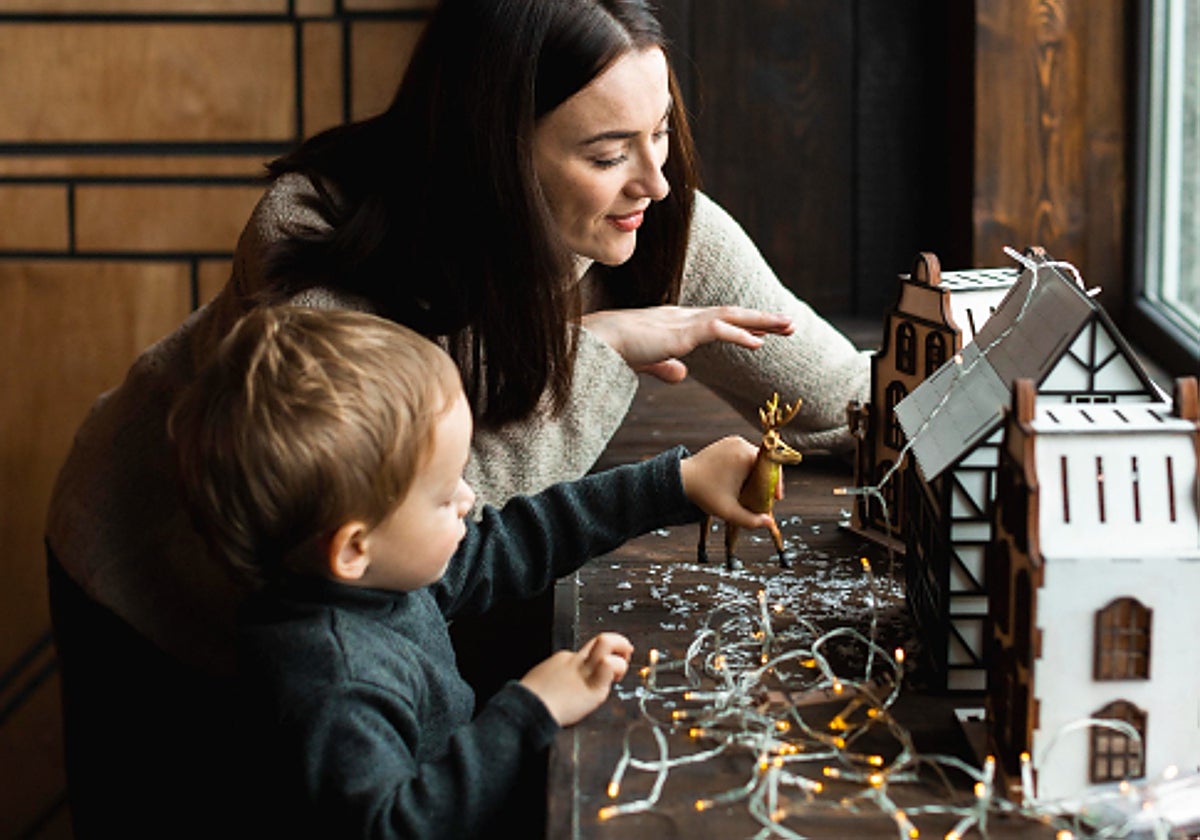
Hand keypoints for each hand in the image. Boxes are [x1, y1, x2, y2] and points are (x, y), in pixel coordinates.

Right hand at [520, 632, 632, 726]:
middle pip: (599, 640)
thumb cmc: (530, 701)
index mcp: (562, 662)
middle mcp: (575, 661)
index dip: (596, 661)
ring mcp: (585, 671)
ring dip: (622, 649)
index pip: (585, 654)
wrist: (529, 707)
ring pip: (607, 643)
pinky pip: (610, 665)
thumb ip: (550, 683)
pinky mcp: (594, 685)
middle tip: (624, 650)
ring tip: (625, 660)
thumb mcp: (538, 683)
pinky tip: (616, 678)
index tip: (599, 672)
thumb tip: (553, 691)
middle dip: (617, 641)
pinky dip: (617, 667)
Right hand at [581, 305, 793, 382]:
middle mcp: (682, 316)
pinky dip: (740, 334)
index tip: (762, 332)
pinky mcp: (680, 331)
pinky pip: (717, 329)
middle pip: (730, 314)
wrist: (597, 342)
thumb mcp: (646, 361)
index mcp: (674, 323)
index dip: (741, 326)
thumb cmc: (614, 351)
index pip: (715, 321)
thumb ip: (665, 367)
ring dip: (761, 321)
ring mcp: (682, 321)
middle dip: (761, 319)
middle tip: (789, 323)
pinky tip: (759, 342)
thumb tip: (682, 375)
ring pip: (730, 316)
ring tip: (788, 326)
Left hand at [680, 436, 775, 529]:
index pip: (773, 469)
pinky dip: (746, 466)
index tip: (776, 497)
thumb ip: (750, 520)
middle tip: (764, 497)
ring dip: (756, 473)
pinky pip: (744, 454)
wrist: (681, 478)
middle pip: (764, 463)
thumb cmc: (704, 494)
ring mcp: (733, 441)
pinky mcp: (726, 442)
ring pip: (755, 458)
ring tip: (754, 491)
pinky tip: (743, 481)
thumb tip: (769, 523)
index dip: (777, 484)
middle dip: (766, 481)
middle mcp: (742, 444)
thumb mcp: (728, 511)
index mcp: (746, 456)